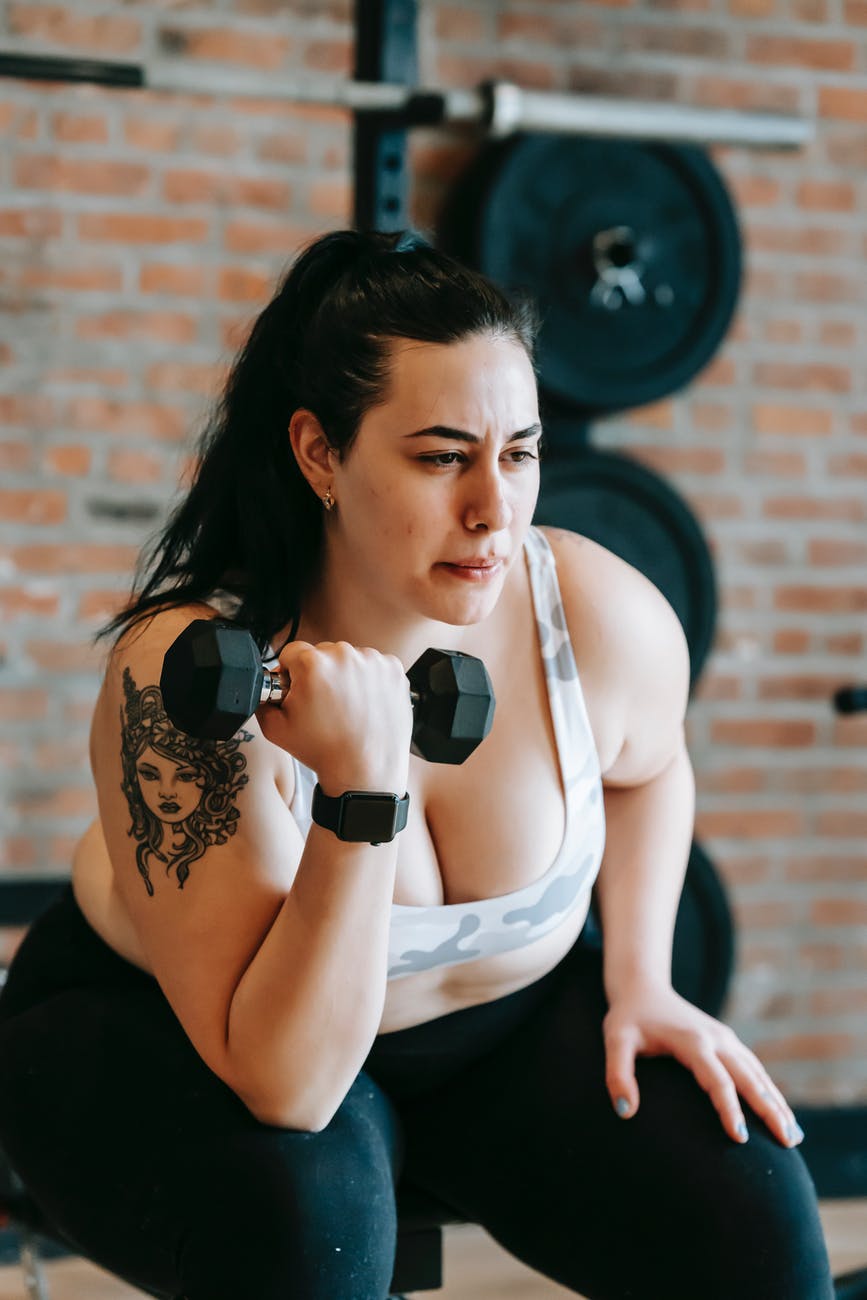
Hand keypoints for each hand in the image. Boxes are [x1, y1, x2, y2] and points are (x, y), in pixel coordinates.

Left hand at [602, 980, 804, 1147]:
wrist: (642, 987)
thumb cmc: (628, 1017)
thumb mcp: (615, 1040)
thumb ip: (617, 1073)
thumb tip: (625, 1111)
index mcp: (692, 1041)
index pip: (717, 1080)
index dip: (728, 1109)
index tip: (741, 1139)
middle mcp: (716, 1039)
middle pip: (749, 1078)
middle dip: (769, 1110)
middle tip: (787, 1143)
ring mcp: (725, 1039)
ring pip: (758, 1074)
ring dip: (776, 1102)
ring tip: (793, 1136)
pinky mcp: (727, 1042)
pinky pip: (754, 1068)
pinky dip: (770, 1090)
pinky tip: (780, 1112)